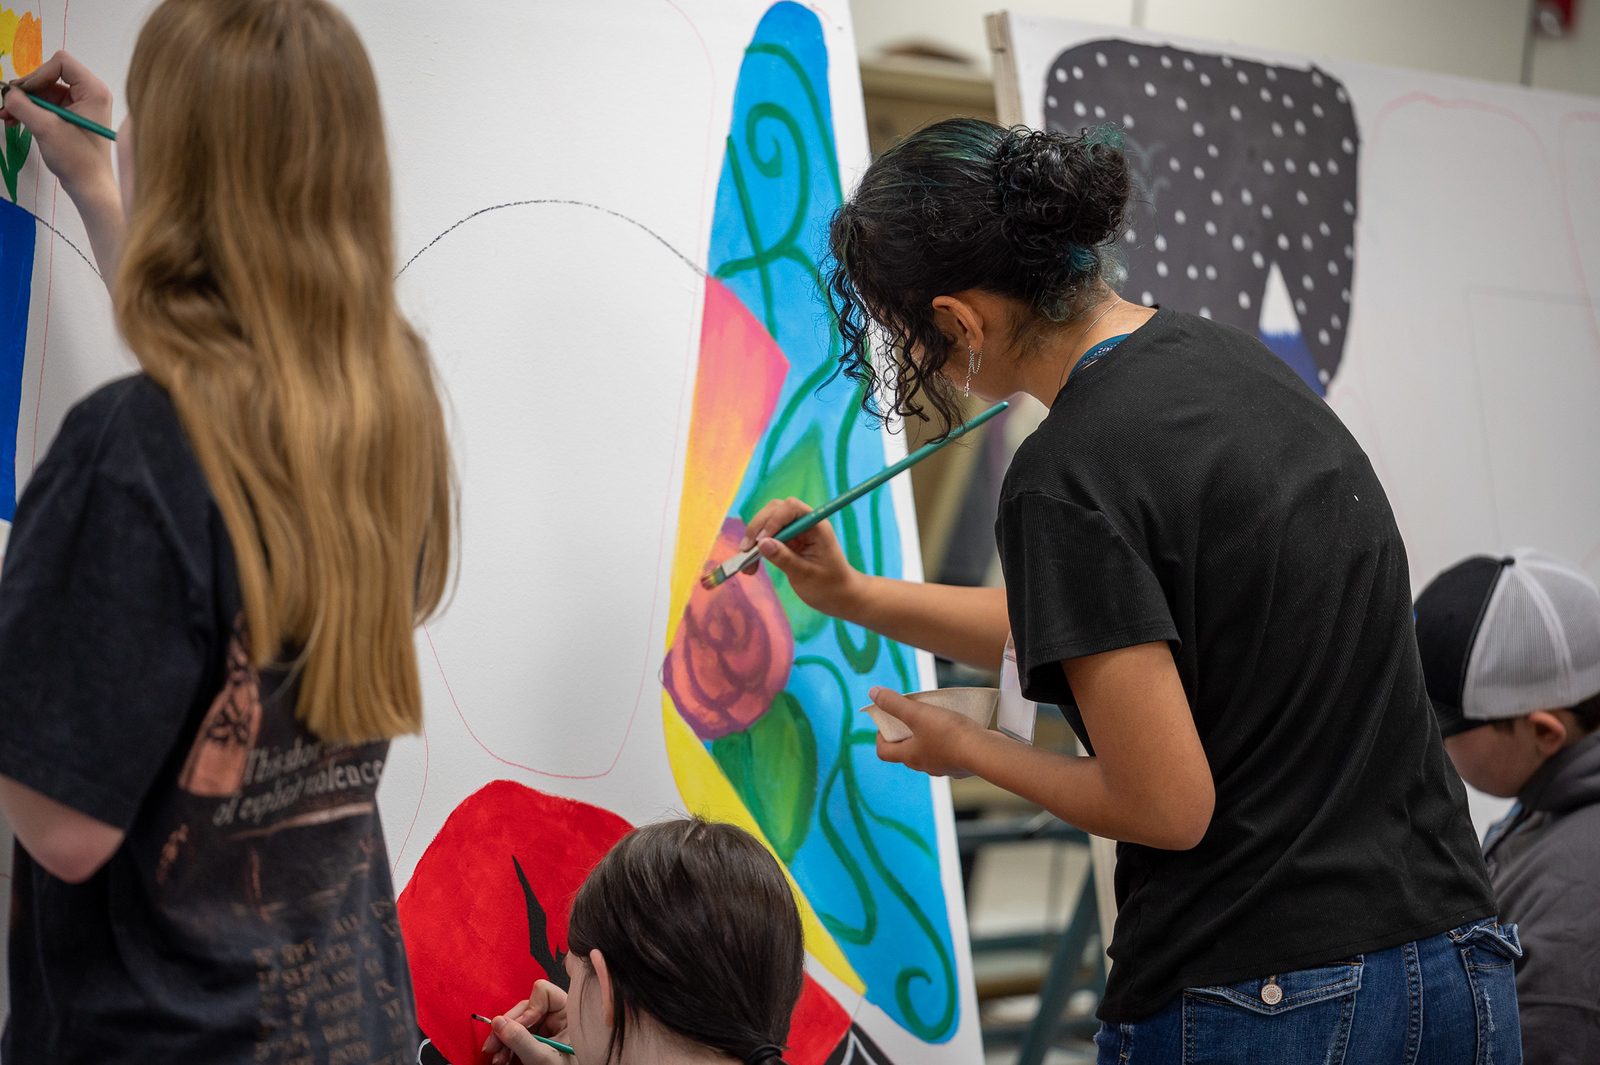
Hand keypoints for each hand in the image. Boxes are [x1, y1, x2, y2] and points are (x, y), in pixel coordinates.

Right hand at [0, 51, 114, 199]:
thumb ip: (23, 105)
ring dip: (23, 102)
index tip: (23, 93)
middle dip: (26, 90)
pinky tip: (13, 120)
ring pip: (44, 91)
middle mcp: (91, 93)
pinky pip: (46, 104)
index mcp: (94, 91)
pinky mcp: (72, 116)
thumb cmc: (77, 159)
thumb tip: (8, 92)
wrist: (90, 187)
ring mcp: (81, 105)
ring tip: (6, 116)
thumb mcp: (46, 128)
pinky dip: (30, 110)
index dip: (37, 74)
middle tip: (7, 105)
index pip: (61, 63)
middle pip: (49, 75)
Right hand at [483, 979, 567, 1064]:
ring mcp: (544, 1028)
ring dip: (502, 1042)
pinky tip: (502, 1061)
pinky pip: (515, 1036)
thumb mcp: (543, 1058)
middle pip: (523, 1008)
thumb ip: (522, 1040)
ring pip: (515, 1023)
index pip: (544, 992)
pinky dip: (506, 1048)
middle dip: (506, 1029)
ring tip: (497, 1061)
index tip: (520, 1027)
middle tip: (492, 1048)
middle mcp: (555, 1016)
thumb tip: (498, 1022)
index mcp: (567, 1013)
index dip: (529, 1008)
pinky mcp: (534, 1040)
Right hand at [740, 496, 863, 615]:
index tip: (761, 541)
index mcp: (816, 526)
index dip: (773, 520)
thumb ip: (785, 558)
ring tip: (746, 565)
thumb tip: (762, 543)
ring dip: (753, 540)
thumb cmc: (829, 586)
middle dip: (758, 528)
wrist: (838, 597)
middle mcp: (805, 524)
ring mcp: (795, 532)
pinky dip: (756, 550)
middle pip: (775, 511)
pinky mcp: (787, 542)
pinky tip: (750, 567)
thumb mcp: (806, 575)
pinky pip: (766, 539)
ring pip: (767, 524)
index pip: (792, 508)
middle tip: (746, 550)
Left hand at [870, 687, 985, 776]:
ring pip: (929, 752)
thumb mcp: (918, 713)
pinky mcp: (962, 765)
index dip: (880, 737)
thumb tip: (873, 693)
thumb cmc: (950, 734)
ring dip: (928, 736)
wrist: (985, 752)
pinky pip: (950, 752)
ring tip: (935, 718)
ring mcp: (945, 767)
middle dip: (905, 733)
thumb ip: (895, 704)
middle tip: (910, 715)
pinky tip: (957, 727)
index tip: (886, 722)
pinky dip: (949, 740)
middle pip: (907, 751)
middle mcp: (925, 766)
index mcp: (910, 756)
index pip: (884, 752)